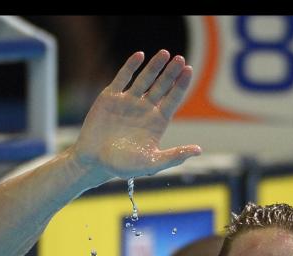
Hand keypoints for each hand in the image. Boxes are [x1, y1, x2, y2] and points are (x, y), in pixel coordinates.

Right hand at [71, 50, 201, 179]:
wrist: (94, 161)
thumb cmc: (123, 165)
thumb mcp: (151, 163)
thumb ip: (174, 156)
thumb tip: (198, 151)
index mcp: (157, 122)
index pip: (173, 99)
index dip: (181, 85)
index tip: (189, 70)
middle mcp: (145, 109)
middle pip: (162, 86)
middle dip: (171, 72)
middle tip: (180, 59)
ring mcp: (128, 101)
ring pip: (145, 78)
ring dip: (154, 66)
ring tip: (164, 53)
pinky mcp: (111, 97)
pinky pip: (122, 78)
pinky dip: (130, 66)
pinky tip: (140, 56)